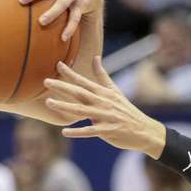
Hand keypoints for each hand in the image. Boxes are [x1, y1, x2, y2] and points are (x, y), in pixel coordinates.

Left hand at [43, 59, 167, 157]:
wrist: (144, 130)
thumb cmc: (125, 110)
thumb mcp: (115, 91)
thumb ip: (102, 75)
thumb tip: (95, 57)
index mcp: (104, 93)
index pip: (84, 81)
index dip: (71, 73)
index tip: (58, 64)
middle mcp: (103, 102)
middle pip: (79, 93)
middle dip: (62, 87)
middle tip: (45, 81)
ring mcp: (105, 117)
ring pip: (82, 110)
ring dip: (64, 106)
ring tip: (49, 102)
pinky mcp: (107, 131)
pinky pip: (90, 131)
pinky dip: (78, 132)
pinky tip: (64, 132)